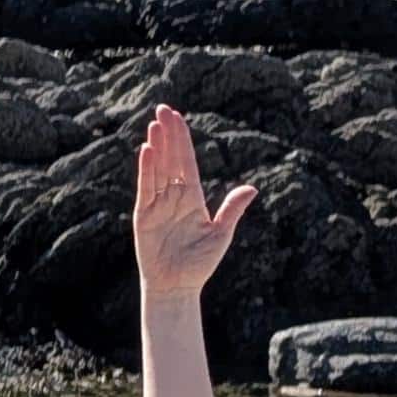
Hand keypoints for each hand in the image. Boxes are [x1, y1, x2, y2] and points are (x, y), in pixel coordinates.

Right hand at [131, 105, 252, 300]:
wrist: (177, 287)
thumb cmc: (200, 263)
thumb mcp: (221, 234)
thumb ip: (232, 209)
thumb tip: (253, 187)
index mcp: (192, 198)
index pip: (187, 162)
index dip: (183, 140)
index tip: (178, 117)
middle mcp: (173, 197)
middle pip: (170, 159)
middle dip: (168, 135)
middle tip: (163, 109)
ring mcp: (157, 205)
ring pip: (157, 169)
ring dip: (157, 147)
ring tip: (155, 124)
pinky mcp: (144, 216)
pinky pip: (146, 188)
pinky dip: (146, 170)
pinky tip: (147, 151)